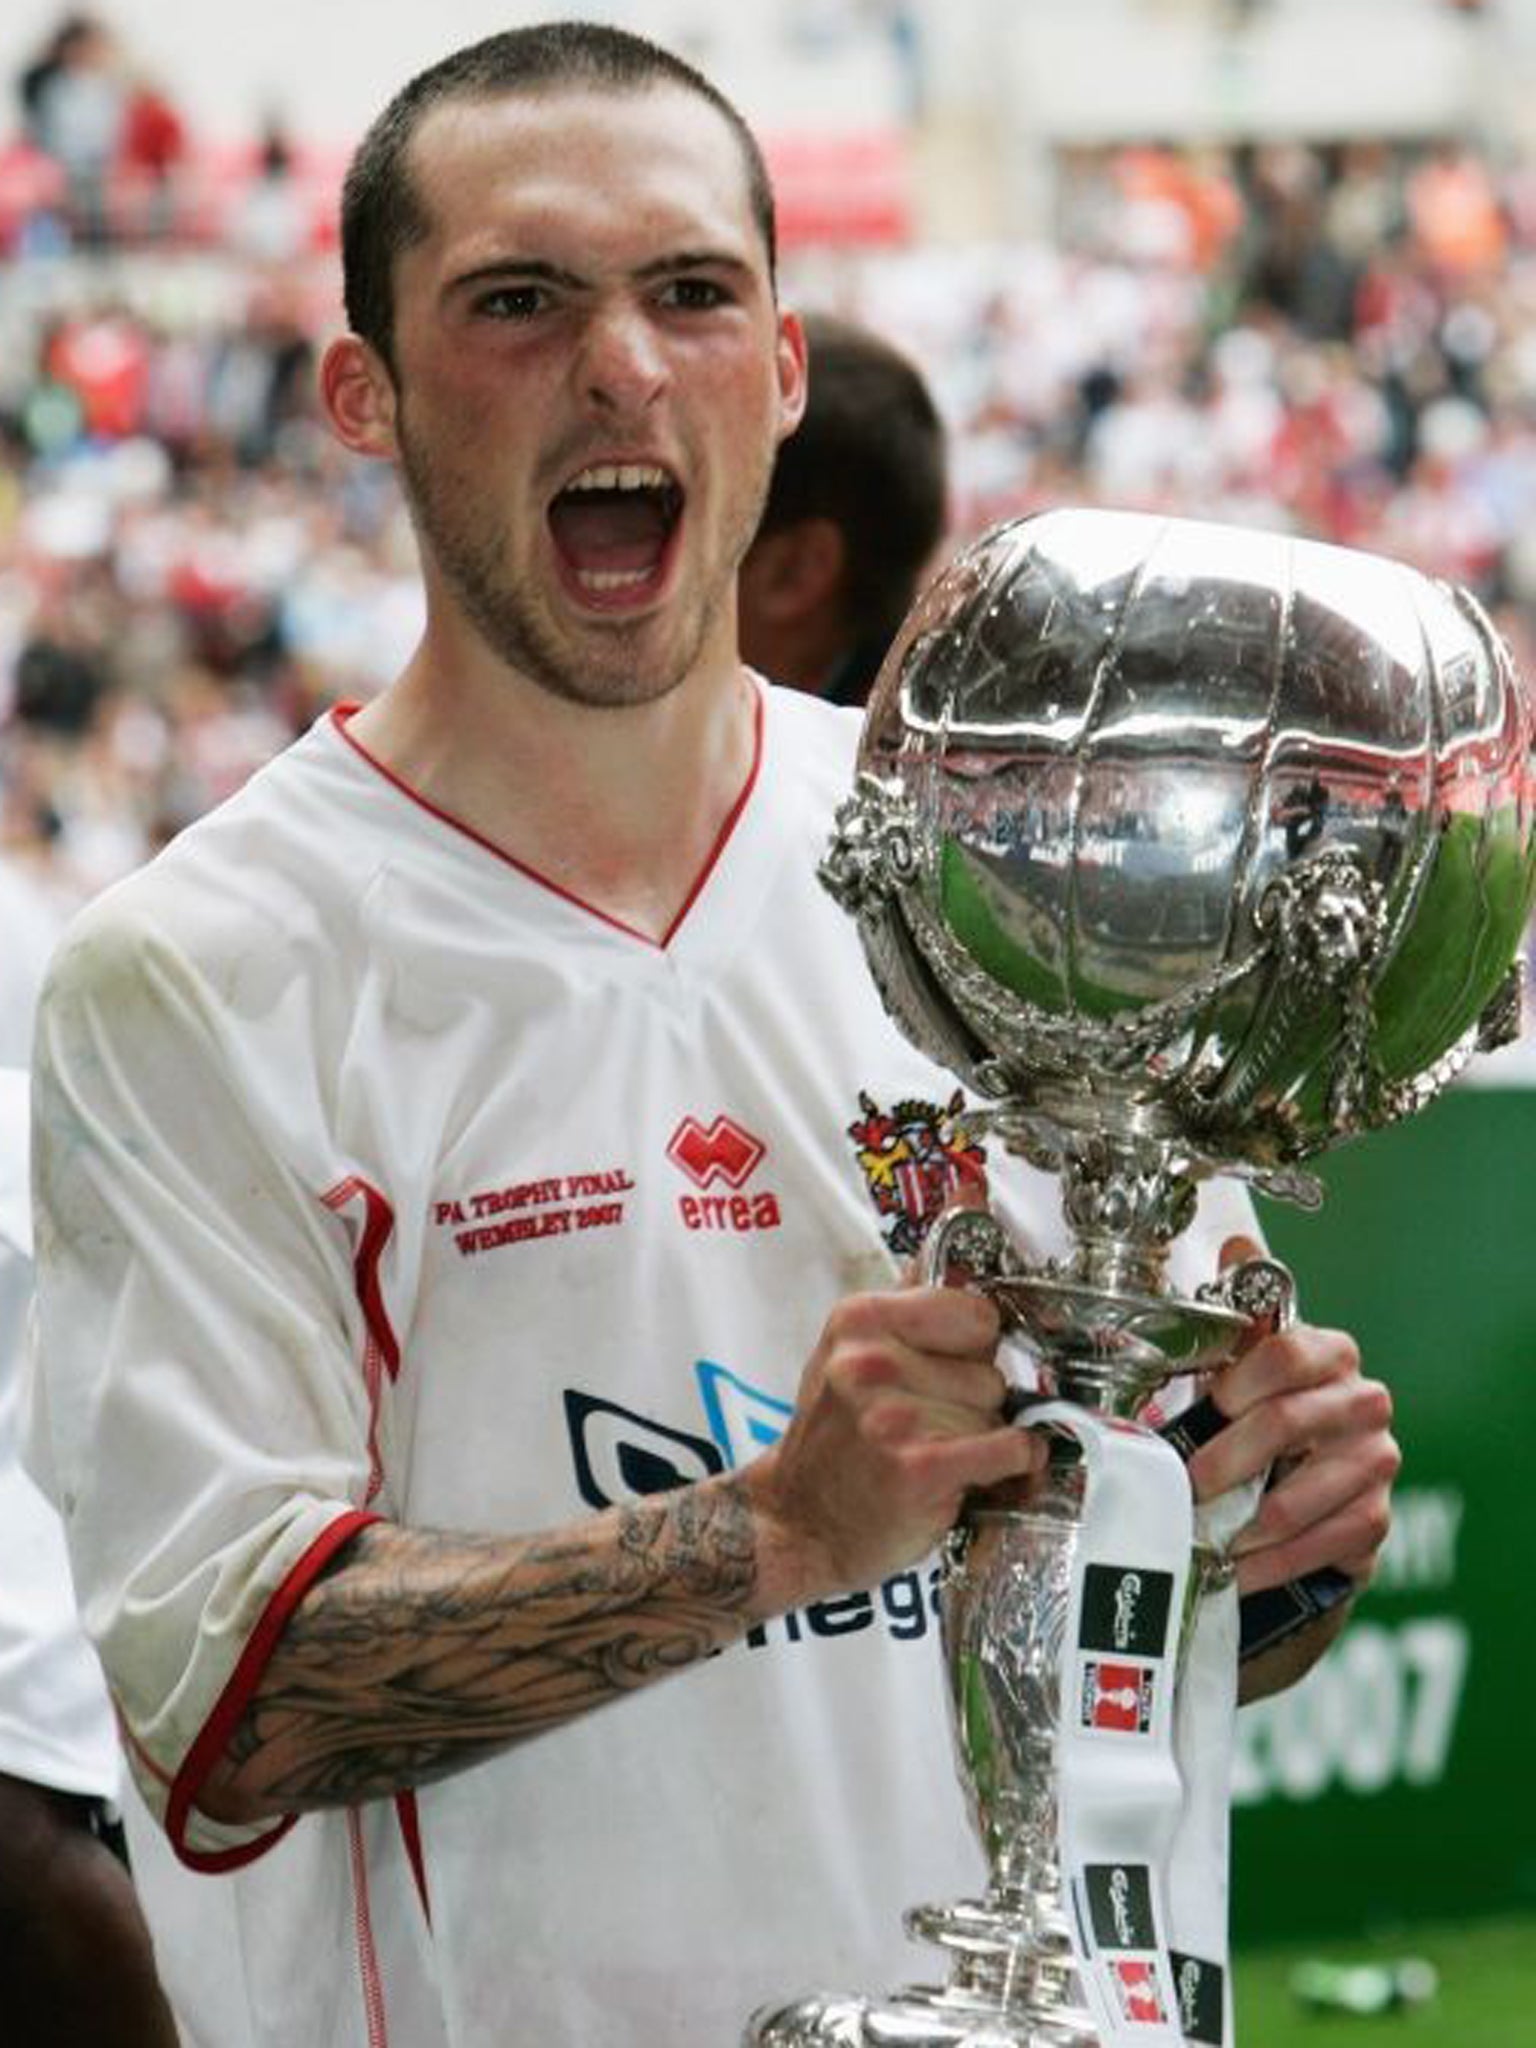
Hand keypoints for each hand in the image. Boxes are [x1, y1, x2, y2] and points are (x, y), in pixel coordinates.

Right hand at [748, 1285, 1044, 1602]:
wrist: (798, 1523)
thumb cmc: (831, 1440)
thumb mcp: (846, 1354)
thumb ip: (904, 1306)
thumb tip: (952, 1247)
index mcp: (859, 1320)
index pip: (973, 1309)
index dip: (974, 1344)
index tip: (957, 1366)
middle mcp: (872, 1361)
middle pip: (988, 1366)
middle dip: (973, 1396)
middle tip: (930, 1421)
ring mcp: (894, 1415)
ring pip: (996, 1410)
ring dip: (980, 1435)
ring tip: (932, 1450)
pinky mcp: (919, 1467)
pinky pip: (1010, 1448)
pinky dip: (1014, 1462)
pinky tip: (985, 1470)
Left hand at [1186, 1235, 1399, 1597]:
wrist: (1303, 1486)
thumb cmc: (1261, 1415)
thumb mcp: (1243, 1363)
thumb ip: (1241, 1311)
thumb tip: (1240, 1244)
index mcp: (1330, 1351)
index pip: (1286, 1352)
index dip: (1237, 1381)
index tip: (1204, 1407)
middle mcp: (1365, 1401)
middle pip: (1287, 1423)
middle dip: (1224, 1460)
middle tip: (1183, 1486)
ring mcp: (1377, 1462)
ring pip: (1303, 1494)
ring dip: (1244, 1523)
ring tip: (1204, 1536)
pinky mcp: (1377, 1519)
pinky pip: (1323, 1544)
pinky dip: (1272, 1562)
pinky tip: (1239, 1569)